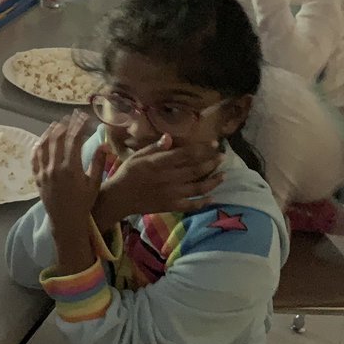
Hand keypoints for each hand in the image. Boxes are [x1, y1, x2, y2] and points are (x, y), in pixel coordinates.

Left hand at [34, 111, 106, 229]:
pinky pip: (34, 158)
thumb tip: (103, 144)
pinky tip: (42, 140)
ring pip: (44, 145)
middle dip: (65, 124)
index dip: (79, 125)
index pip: (74, 139)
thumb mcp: (94, 184)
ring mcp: (44, 172)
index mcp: (71, 168)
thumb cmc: (83, 203)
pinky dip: (38, 146)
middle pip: (58, 138)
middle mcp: (55, 168)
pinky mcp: (37, 177)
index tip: (84, 117)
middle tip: (72, 117)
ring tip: (57, 124)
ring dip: (50, 132)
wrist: (66, 221)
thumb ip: (98, 163)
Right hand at [93, 134, 224, 227]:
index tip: (214, 144)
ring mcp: (171, 193)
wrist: (119, 197)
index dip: (202, 149)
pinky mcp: (170, 205)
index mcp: (159, 163)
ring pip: (198, 187)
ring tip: (224, 175)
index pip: (186, 154)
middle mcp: (168, 178)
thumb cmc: (127, 173)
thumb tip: (169, 137)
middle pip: (196, 169)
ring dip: (213, 181)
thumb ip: (154, 148)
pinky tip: (212, 198)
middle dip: (212, 162)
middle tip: (223, 157)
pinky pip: (190, 204)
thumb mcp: (137, 156)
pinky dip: (202, 202)